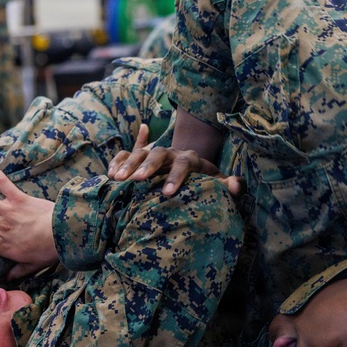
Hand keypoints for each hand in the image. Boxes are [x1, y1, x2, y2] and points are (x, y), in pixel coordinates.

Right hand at [107, 124, 243, 196]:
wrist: (191, 170)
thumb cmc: (205, 182)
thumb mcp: (218, 183)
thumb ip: (229, 185)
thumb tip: (236, 186)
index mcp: (191, 159)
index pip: (184, 164)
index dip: (176, 177)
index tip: (168, 193)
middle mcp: (171, 152)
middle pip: (158, 154)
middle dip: (147, 167)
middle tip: (136, 181)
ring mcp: (154, 152)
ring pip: (139, 152)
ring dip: (129, 164)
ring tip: (118, 179)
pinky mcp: (141, 156)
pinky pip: (126, 153)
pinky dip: (117, 161)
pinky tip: (110, 174)